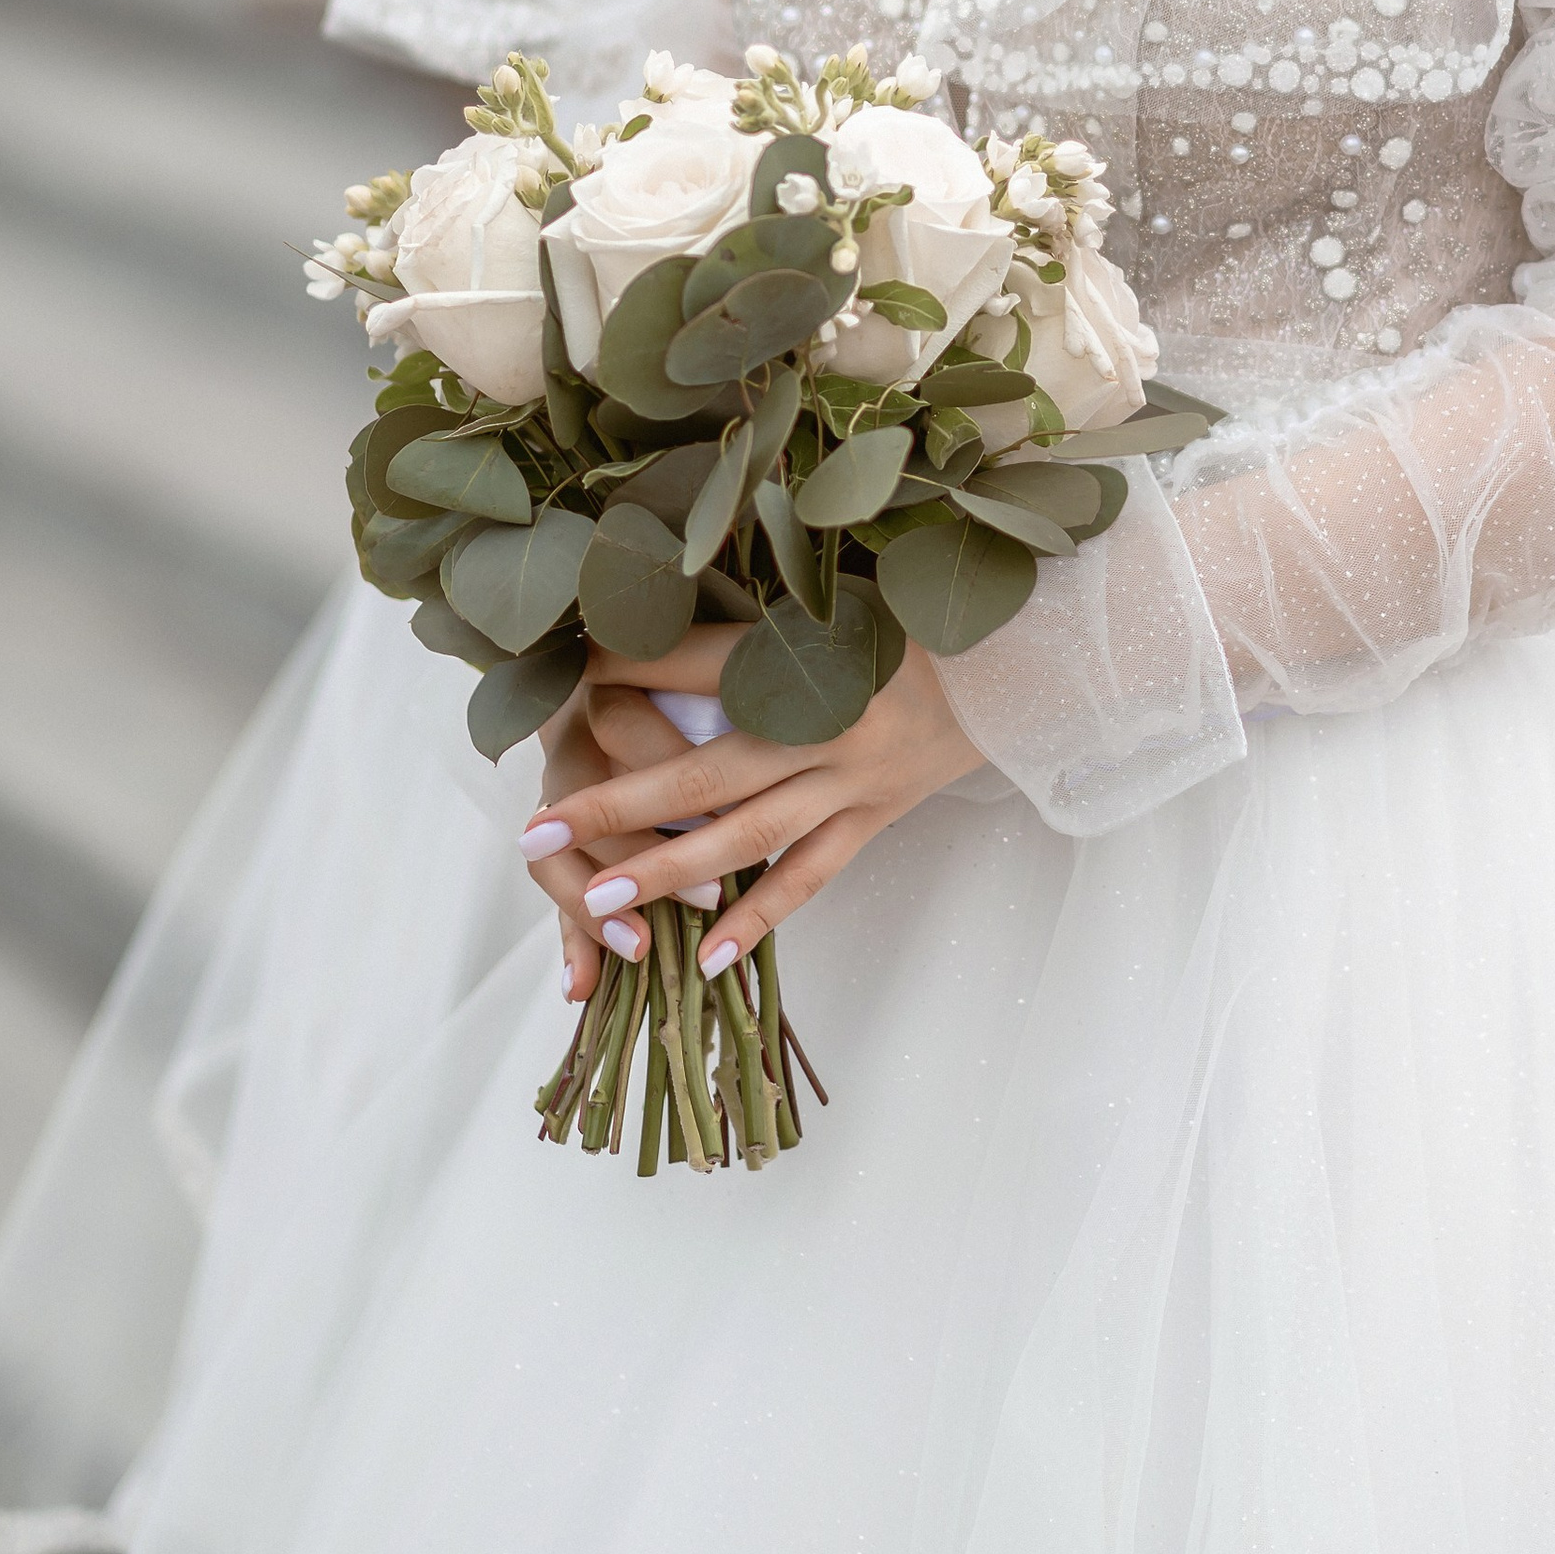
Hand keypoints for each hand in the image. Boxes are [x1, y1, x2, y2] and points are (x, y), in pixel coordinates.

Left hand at [521, 623, 985, 988]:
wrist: (1015, 666)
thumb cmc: (910, 623)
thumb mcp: (840, 598)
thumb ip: (756, 616)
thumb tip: (655, 606)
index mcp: (813, 656)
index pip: (700, 664)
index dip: (630, 668)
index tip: (564, 674)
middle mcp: (827, 725)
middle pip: (706, 772)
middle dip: (616, 803)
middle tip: (539, 831)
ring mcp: (852, 781)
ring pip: (748, 837)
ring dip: (669, 871)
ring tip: (599, 904)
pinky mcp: (875, 819)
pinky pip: (810, 877)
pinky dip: (760, 917)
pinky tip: (707, 955)